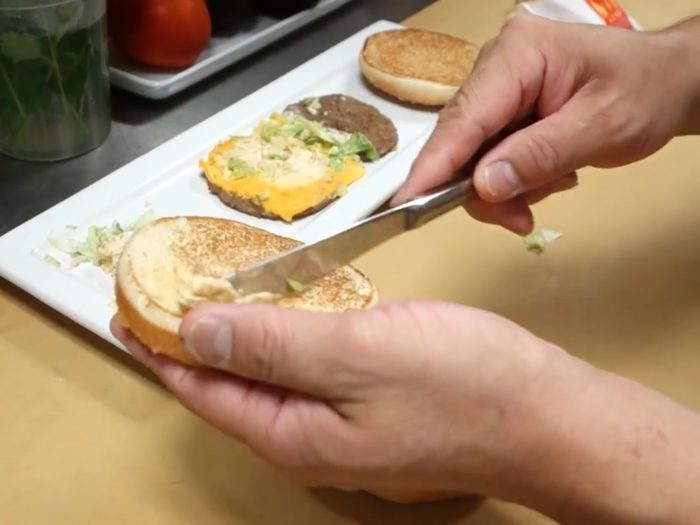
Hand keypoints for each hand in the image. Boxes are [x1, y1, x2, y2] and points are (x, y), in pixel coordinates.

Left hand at [110, 300, 572, 501]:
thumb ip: (272, 345)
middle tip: (170, 290)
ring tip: (217, 292)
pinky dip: (288, 334)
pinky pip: (310, 368)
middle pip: (230, 387)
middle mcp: (310, 439)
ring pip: (271, 375)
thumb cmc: (463, 384)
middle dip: (195, 339)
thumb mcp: (357, 352)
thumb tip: (195, 333)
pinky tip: (290, 307)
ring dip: (241, 334)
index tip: (130, 310)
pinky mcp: (373, 404)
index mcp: (293, 434)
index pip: (201, 389)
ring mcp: (344, 425)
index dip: (161, 347)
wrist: (548, 415)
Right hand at [393, 14, 699, 233]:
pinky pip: (489, 155)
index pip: (465, 116)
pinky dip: (513, 178)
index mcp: (519, 54)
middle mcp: (498, 66)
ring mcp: (499, 88)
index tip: (407, 203)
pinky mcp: (505, 109)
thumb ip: (539, 155)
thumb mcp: (600, 127)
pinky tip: (548, 175)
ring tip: (555, 185)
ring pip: (473, 155)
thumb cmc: (645, 91)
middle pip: (462, 141)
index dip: (435, 164)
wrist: (668, 82)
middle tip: (519, 219)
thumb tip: (483, 186)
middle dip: (485, 187)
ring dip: (506, 187)